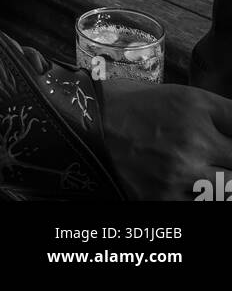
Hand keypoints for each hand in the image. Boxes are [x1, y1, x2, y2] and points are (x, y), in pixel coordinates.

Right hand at [99, 80, 231, 200]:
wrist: (84, 123)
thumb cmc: (131, 105)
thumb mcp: (179, 96)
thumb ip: (216, 114)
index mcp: (196, 106)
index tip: (230, 139)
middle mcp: (193, 139)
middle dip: (229, 157)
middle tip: (219, 156)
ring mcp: (180, 173)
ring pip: (228, 189)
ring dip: (222, 181)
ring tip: (205, 170)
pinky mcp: (164, 199)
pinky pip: (201, 205)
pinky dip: (199, 196)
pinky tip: (189, 184)